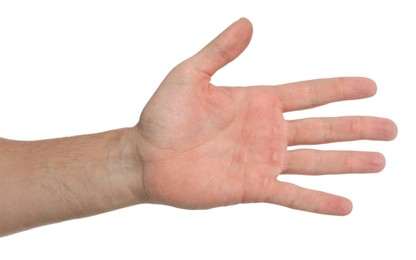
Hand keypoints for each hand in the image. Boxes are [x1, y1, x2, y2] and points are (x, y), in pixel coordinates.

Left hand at [134, 18, 396, 214]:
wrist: (147, 158)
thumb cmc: (163, 115)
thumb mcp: (191, 75)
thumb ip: (220, 51)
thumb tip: (247, 23)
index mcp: (258, 101)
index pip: (310, 93)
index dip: (340, 89)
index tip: (371, 86)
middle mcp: (267, 131)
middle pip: (323, 127)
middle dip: (357, 127)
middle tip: (391, 128)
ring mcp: (262, 160)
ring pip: (315, 161)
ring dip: (348, 162)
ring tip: (380, 161)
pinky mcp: (253, 187)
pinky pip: (292, 195)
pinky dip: (319, 201)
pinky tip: (346, 204)